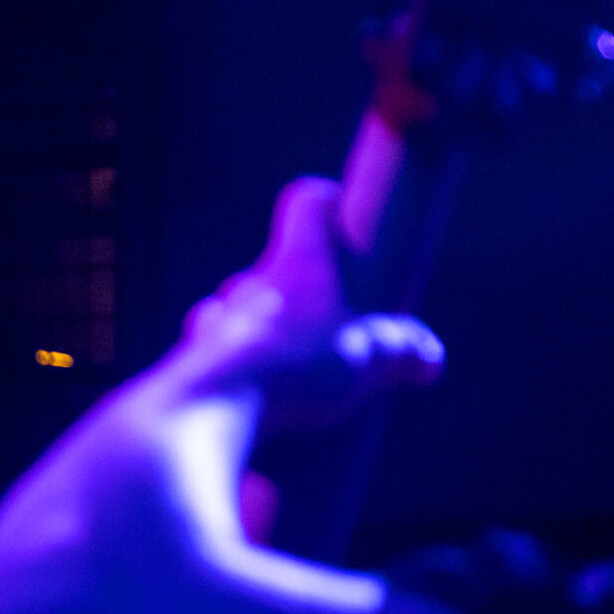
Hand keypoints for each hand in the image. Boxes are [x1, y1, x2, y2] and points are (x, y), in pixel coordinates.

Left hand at [178, 177, 443, 430]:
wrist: (210, 410)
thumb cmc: (295, 372)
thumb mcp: (369, 361)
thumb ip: (400, 351)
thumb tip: (427, 361)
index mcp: (297, 264)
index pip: (307, 204)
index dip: (326, 204)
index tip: (341, 216)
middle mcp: (248, 285)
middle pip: (273, 268)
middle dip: (298, 294)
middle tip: (325, 330)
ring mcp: (211, 321)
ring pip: (236, 312)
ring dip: (260, 333)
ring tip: (285, 373)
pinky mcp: (186, 362)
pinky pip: (209, 353)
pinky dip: (230, 368)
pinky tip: (247, 400)